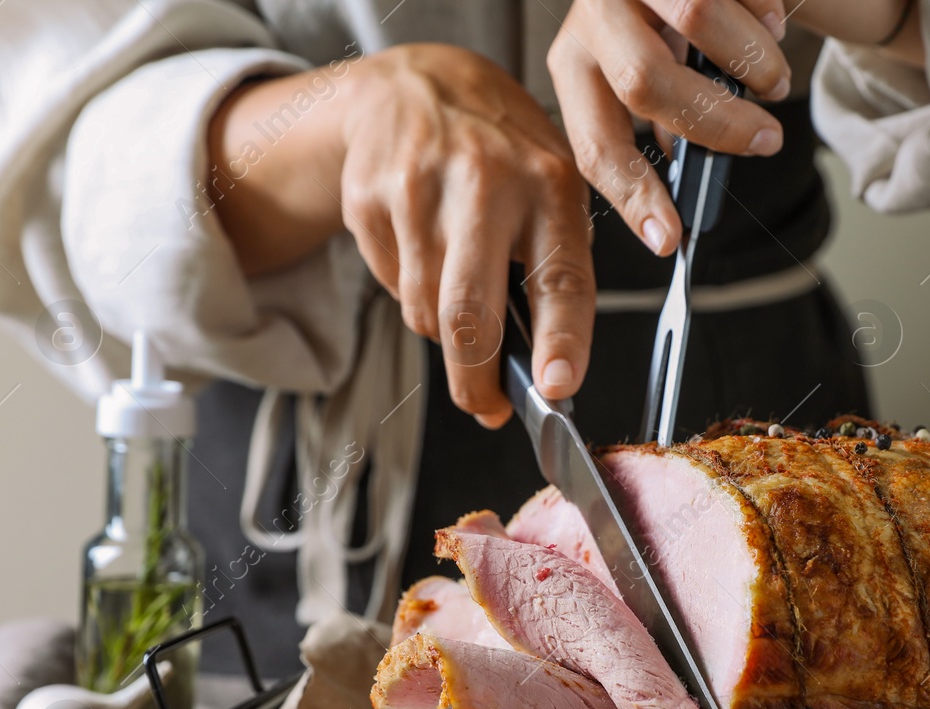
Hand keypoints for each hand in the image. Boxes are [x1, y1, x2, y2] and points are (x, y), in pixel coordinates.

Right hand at [208, 45, 594, 427]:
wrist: (420, 82)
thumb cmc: (501, 151)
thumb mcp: (553, 185)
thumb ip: (555, 264)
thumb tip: (548, 373)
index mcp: (549, 184)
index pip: (560, 278)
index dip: (561, 341)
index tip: (556, 388)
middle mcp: (486, 182)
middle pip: (469, 314)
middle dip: (475, 380)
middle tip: (485, 405)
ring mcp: (420, 188)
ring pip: (426, 312)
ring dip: (444, 331)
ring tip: (459, 288)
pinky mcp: (369, 195)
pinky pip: (391, 285)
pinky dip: (410, 292)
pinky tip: (424, 250)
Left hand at [547, 0, 795, 257]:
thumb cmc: (662, 25)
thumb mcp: (641, 71)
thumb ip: (658, 124)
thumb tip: (684, 185)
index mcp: (576, 64)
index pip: (595, 143)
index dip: (634, 195)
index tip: (670, 237)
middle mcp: (593, 13)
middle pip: (644, 80)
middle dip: (718, 123)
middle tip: (765, 140)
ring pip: (699, 18)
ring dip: (754, 62)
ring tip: (772, 78)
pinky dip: (767, 12)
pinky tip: (770, 23)